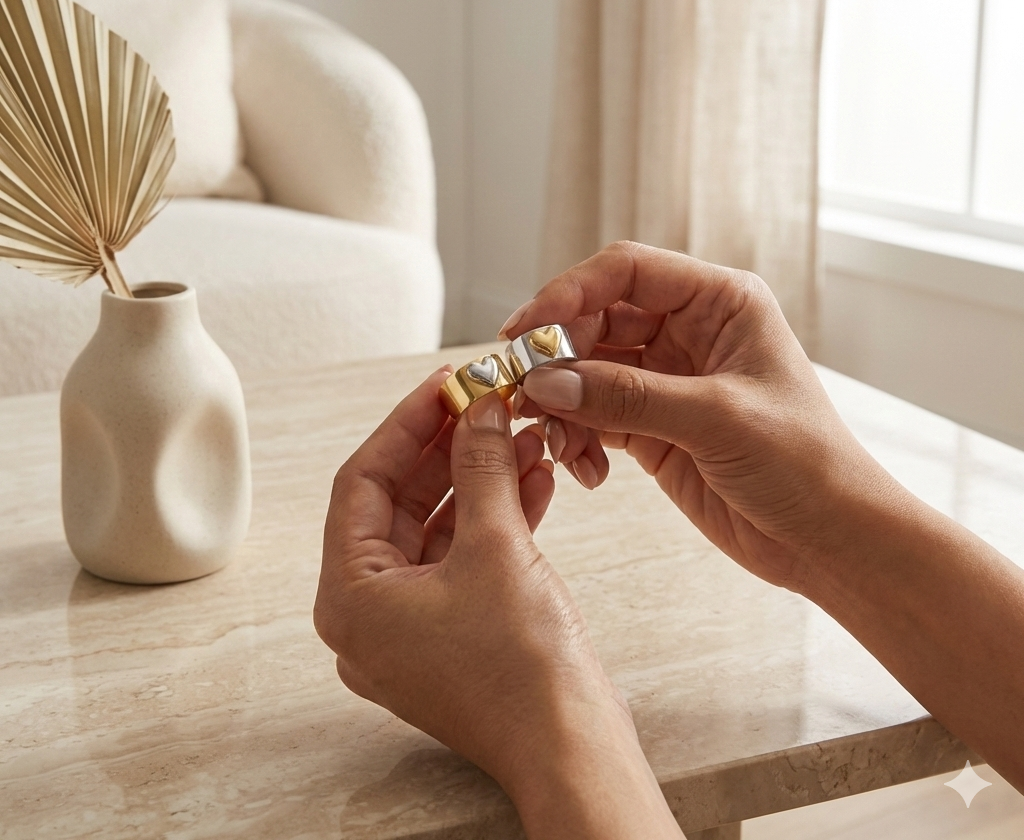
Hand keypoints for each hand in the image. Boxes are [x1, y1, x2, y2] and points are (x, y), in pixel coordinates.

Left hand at [313, 371, 682, 838]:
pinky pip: (461, 558)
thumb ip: (481, 466)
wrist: (572, 748)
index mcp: (350, 597)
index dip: (405, 424)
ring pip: (436, 527)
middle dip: (448, 449)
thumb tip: (479, 409)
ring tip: (520, 436)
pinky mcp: (450, 633)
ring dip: (479, 479)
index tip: (444, 384)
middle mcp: (369, 614)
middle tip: (484, 403)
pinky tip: (532, 480)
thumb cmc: (522, 670)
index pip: (362, 483)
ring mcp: (409, 627)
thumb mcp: (497, 546)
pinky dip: (493, 517)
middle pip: (398, 503)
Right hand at [505, 241, 877, 590]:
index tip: (525, 330)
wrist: (830, 540)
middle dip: (556, 356)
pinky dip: (577, 438)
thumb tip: (546, 382)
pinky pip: (593, 416)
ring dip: (561, 405)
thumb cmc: (805, 464)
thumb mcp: (717, 420)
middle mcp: (689, 331)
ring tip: (560, 446)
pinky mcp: (653, 426)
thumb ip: (628, 396)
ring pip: (586, 371)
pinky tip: (587, 469)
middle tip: (524, 393)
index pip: (626, 272)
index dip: (568, 293)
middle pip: (595, 320)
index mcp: (719, 302)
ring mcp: (667, 379)